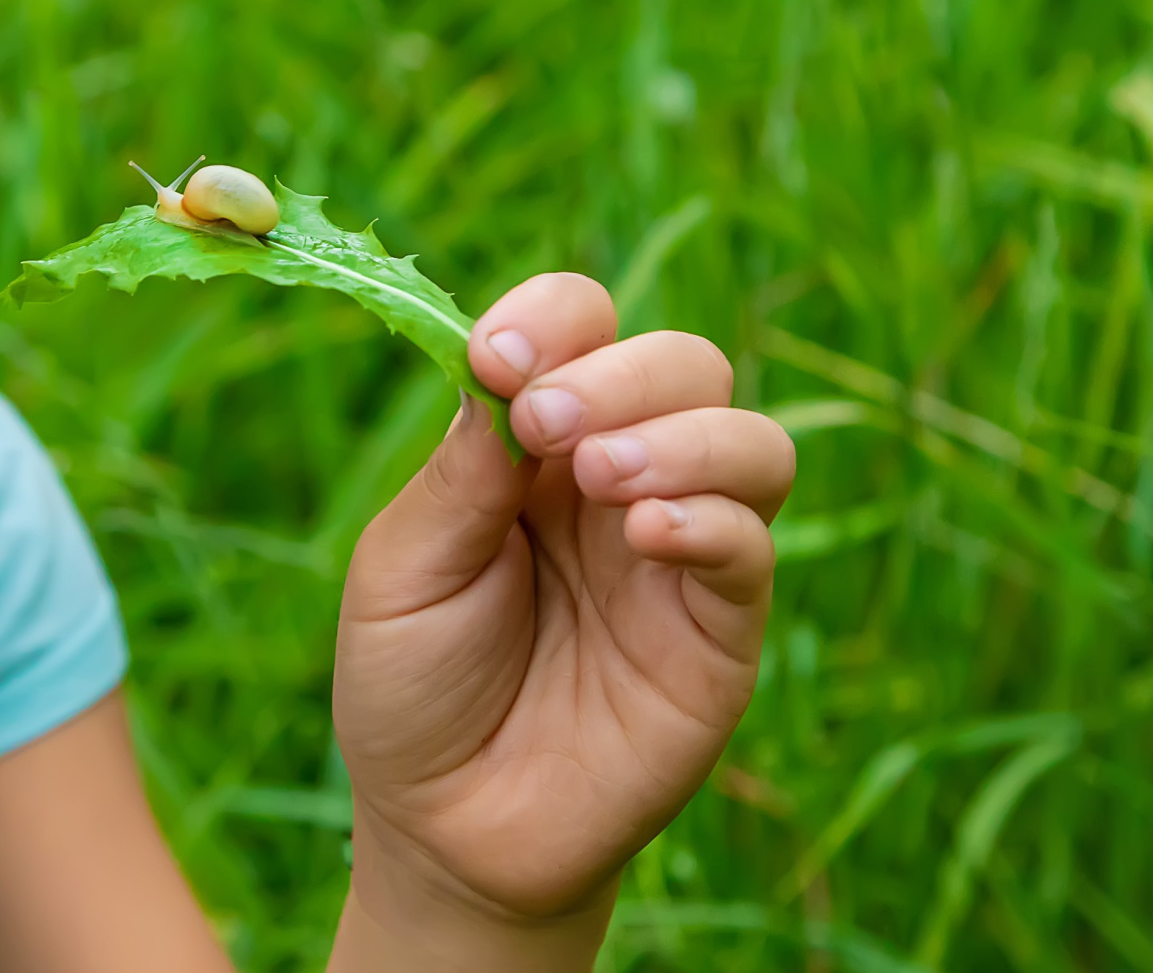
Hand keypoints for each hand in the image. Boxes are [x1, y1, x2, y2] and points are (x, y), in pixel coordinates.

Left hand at [331, 273, 792, 954]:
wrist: (445, 831)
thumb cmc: (412, 690)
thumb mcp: (401, 570)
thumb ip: (460, 474)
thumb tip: (503, 373)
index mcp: (535, 445)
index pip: (582, 329)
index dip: (552, 321)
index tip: (499, 357)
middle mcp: (620, 480)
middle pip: (682, 364)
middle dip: (620, 372)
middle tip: (546, 422)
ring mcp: (677, 554)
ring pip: (749, 440)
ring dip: (682, 434)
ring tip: (604, 476)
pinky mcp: (718, 634)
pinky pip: (751, 548)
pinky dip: (710, 518)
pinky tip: (644, 533)